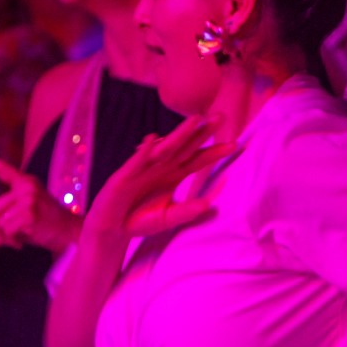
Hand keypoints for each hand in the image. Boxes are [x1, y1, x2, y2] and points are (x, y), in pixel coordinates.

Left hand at [0, 158, 80, 253]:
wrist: (69, 234)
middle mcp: (27, 187)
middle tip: (7, 235)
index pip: (1, 168)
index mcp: (25, 183)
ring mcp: (29, 199)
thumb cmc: (46, 226)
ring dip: (4, 235)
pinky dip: (11, 240)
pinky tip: (22, 241)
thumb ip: (2, 228)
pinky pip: (7, 229)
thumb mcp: (23, 220)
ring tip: (17, 239)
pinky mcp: (30, 213)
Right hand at [84, 116, 230, 240]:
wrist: (112, 230)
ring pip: (165, 148)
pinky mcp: (124, 176)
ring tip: (196, 119)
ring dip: (180, 133)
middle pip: (186, 146)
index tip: (234, 144)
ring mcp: (143, 168)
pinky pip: (136, 161)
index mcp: (173, 175)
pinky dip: (144, 151)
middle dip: (203, 132)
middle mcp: (161, 167)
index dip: (215, 152)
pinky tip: (154, 140)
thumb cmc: (140, 221)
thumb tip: (208, 204)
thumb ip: (187, 211)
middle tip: (221, 116)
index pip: (198, 160)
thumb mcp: (168, 218)